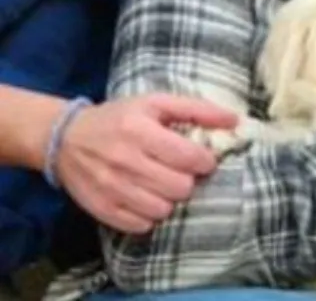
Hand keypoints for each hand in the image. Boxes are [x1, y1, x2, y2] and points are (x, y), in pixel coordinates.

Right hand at [55, 93, 238, 233]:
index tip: (204, 160)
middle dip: (188, 181)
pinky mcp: (101, 209)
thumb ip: (198, 109)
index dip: (205, 161)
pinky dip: (150, 215)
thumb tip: (235, 120)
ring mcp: (111, 188)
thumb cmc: (120, 117)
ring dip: (171, 199)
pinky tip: (149, 198)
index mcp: (140, 130)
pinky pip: (140, 225)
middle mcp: (124, 161)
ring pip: (162, 209)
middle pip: (179, 187)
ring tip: (166, 185)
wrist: (67, 138)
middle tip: (183, 172)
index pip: (187, 157)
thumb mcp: (157, 102)